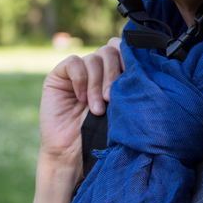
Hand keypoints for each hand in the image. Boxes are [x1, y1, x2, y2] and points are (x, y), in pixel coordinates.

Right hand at [39, 38, 122, 167]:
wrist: (73, 154)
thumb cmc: (101, 135)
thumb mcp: (120, 108)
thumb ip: (127, 86)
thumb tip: (143, 67)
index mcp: (113, 73)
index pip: (122, 48)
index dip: (128, 57)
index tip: (134, 77)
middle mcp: (96, 69)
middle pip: (110, 50)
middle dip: (113, 73)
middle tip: (111, 99)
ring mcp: (77, 71)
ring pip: (93, 58)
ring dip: (97, 84)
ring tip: (97, 109)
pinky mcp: (59, 76)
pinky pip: (74, 63)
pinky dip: (81, 79)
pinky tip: (81, 99)